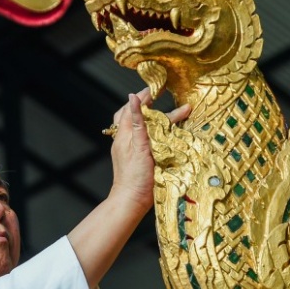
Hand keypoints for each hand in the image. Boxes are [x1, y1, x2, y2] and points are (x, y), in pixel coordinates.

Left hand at [110, 88, 189, 212]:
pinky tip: (162, 132)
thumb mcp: (140, 146)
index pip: (133, 108)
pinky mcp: (135, 158)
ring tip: (164, 111)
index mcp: (125, 134)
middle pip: (135, 116)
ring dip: (151, 118)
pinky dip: (151, 132)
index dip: (144, 96)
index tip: (157, 87)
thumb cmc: (136, 178)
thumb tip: (133, 98)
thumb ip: (138, 122)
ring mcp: (129, 149)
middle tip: (162, 95)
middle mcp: (125, 140)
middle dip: (149, 105)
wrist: (131, 201)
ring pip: (139, 127)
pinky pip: (143, 139)